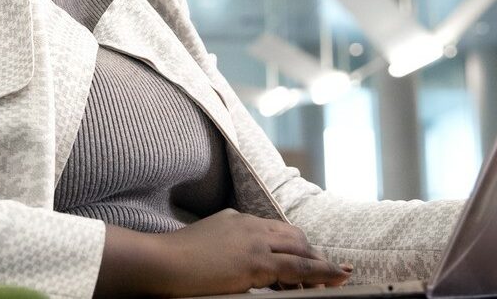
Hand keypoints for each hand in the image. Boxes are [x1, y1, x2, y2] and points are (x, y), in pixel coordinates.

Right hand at [95, 209, 351, 297]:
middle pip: (293, 235)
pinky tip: (334, 278)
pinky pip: (298, 268)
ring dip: (319, 263)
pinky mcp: (255, 262)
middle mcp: (249, 225)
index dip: (294, 243)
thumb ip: (224, 244)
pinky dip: (321, 272)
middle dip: (312, 252)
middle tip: (328, 269)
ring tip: (336, 277)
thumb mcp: (204, 243)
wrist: (160, 262)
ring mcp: (253, 242)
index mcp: (236, 219)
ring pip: (300, 249)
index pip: (275, 229)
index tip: (306, 253)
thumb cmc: (173, 258)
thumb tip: (234, 259)